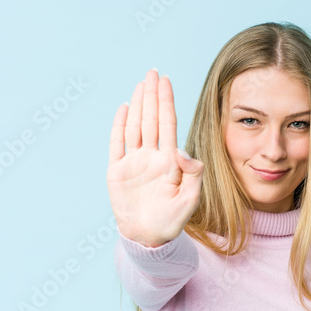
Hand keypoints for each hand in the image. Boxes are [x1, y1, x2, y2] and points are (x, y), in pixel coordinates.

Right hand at [107, 69, 203, 247]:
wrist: (148, 238)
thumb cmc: (172, 220)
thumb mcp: (190, 199)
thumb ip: (193, 174)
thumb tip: (183, 152)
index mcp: (169, 161)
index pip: (168, 124)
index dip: (167, 102)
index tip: (166, 81)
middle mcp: (152, 157)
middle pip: (151, 119)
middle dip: (152, 95)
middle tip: (152, 72)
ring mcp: (134, 162)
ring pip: (135, 126)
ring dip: (138, 104)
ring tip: (141, 84)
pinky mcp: (117, 171)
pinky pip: (117, 144)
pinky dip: (118, 126)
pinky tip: (123, 108)